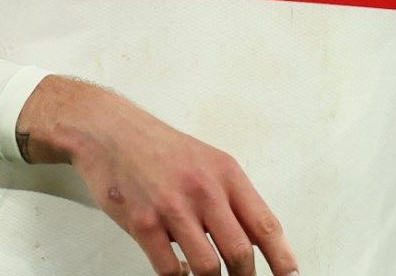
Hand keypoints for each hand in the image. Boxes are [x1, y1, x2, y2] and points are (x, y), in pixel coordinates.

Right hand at [16, 76, 299, 275]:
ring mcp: (173, 208)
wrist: (113, 133)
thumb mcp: (210, 162)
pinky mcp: (143, 224)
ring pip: (208, 267)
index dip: (282, 257)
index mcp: (228, 174)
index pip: (265, 224)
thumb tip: (256, 238)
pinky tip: (182, 273)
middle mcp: (205, 191)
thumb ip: (232, 198)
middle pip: (240, 252)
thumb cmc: (163, 149)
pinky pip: (170, 269)